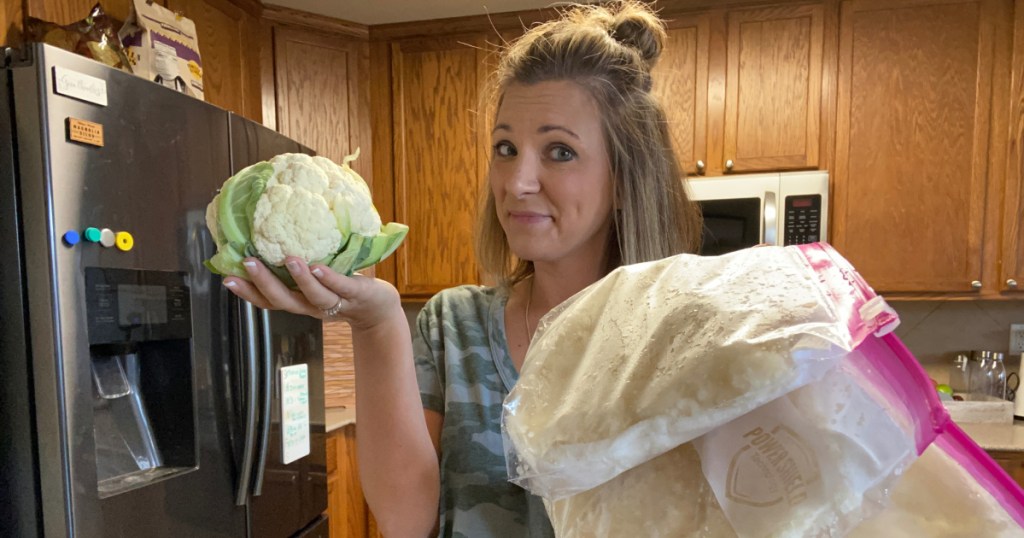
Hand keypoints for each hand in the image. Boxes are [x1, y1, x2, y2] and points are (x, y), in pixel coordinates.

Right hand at [223, 256, 400, 330]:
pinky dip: (328, 278)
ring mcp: (336, 302)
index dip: (248, 292)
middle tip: (247, 262)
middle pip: (284, 301)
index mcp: (300, 302)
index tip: (227, 278)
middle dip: (264, 283)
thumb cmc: (342, 290)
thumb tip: (273, 238)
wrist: (379, 310)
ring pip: (314, 296)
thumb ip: (295, 269)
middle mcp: (313, 307)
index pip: (269, 301)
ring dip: (300, 278)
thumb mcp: (315, 283)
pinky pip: (341, 287)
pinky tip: (318, 266)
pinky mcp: (357, 294)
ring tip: (289, 259)